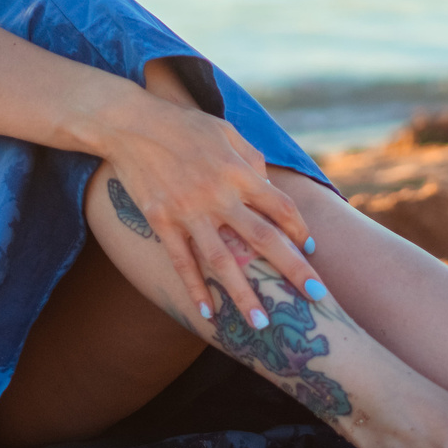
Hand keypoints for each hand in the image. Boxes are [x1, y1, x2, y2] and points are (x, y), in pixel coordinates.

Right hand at [101, 98, 324, 327]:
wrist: (130, 123)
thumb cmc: (183, 125)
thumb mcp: (226, 129)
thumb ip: (252, 158)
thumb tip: (269, 188)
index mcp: (239, 171)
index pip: (281, 207)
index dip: (300, 230)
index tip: (310, 249)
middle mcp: (219, 194)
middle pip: (264, 239)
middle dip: (293, 270)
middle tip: (316, 299)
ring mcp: (189, 211)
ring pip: (223, 261)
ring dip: (244, 294)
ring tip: (260, 324)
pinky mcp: (162, 221)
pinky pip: (182, 262)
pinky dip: (194, 289)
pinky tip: (207, 313)